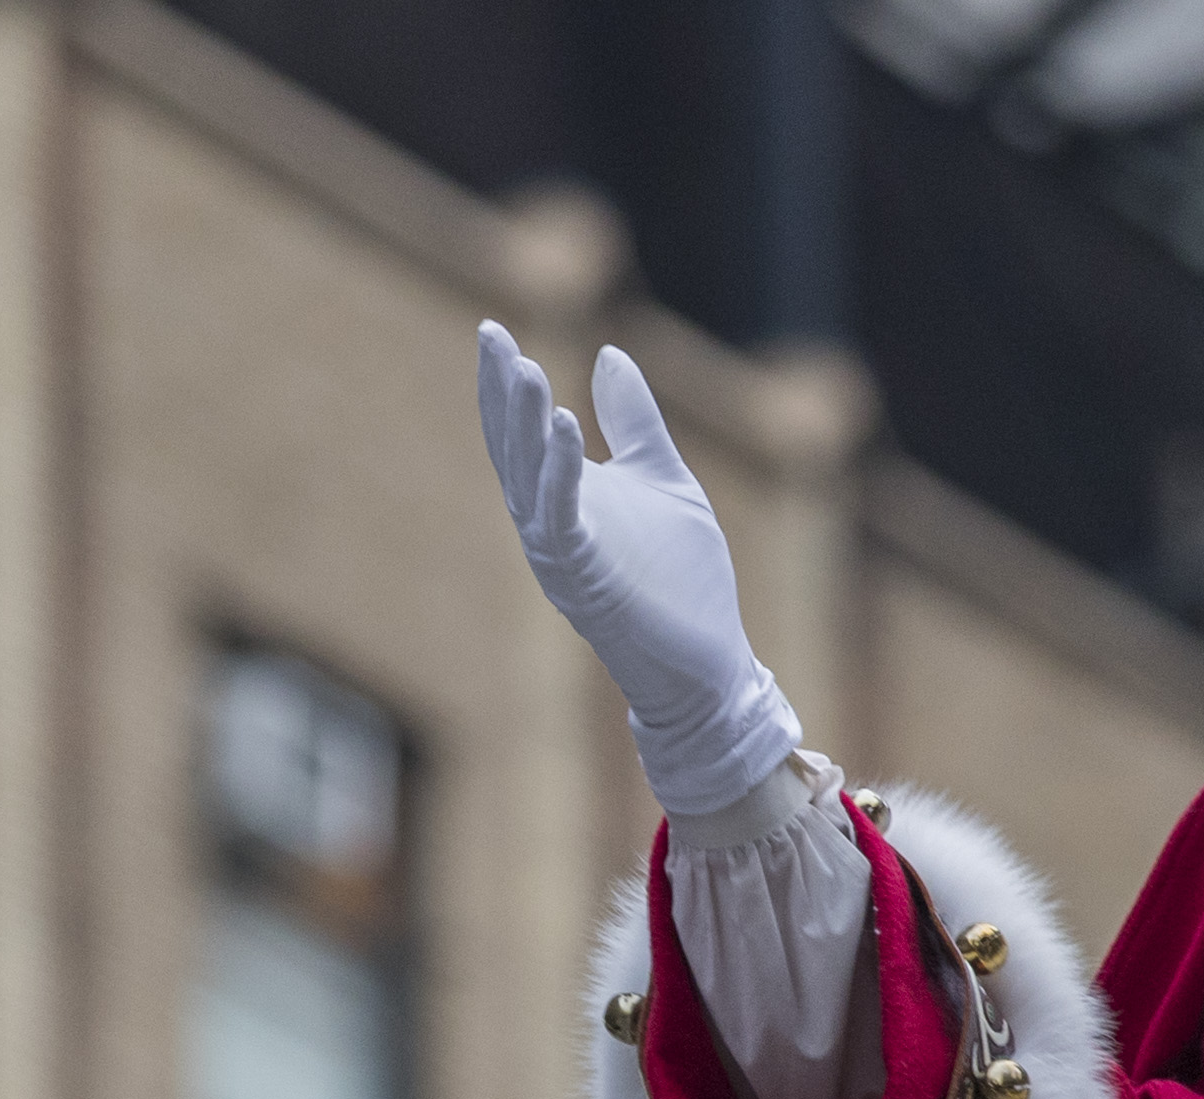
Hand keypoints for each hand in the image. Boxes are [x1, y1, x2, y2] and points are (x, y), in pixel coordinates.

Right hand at [473, 322, 798, 819]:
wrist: (711, 664)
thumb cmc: (685, 582)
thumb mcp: (665, 480)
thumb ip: (635, 421)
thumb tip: (610, 354)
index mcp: (566, 501)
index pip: (524, 434)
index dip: (506, 385)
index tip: (493, 330)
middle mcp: (552, 527)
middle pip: (514, 450)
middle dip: (502, 394)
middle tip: (492, 336)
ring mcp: (564, 557)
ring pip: (530, 481)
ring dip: (527, 425)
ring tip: (528, 369)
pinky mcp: (587, 583)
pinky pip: (564, 521)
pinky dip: (563, 474)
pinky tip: (569, 427)